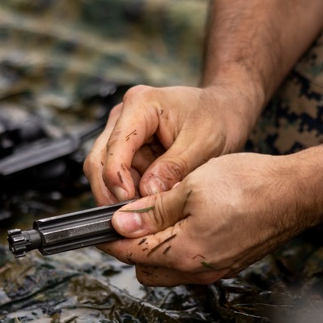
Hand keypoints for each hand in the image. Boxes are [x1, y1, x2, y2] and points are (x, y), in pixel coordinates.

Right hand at [83, 84, 259, 204]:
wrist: (222, 111)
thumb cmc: (216, 118)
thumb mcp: (202, 144)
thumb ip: (174, 168)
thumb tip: (148, 193)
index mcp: (141, 105)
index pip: (115, 146)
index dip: (116, 178)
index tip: (128, 204)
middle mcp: (124, 116)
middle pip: (99, 159)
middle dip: (111, 192)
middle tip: (130, 217)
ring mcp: (123, 133)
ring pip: (105, 172)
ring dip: (121, 195)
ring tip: (144, 212)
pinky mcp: (129, 149)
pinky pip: (120, 177)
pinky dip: (130, 193)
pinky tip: (147, 204)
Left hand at [98, 147, 322, 285]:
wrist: (294, 193)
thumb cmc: (250, 185)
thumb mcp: (190, 186)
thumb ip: (153, 209)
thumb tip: (120, 223)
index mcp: (185, 252)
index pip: (130, 253)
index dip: (109, 237)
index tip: (98, 223)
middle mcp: (198, 270)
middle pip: (145, 269)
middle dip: (130, 246)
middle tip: (128, 215)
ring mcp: (214, 269)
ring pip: (167, 269)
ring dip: (154, 247)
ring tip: (156, 214)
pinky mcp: (226, 263)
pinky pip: (189, 263)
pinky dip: (177, 246)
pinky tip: (183, 220)